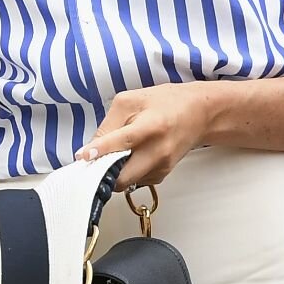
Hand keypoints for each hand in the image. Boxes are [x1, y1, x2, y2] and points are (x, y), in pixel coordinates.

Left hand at [74, 81, 227, 186]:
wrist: (200, 114)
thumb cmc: (166, 102)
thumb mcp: (131, 100)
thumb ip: (110, 123)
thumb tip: (91, 148)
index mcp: (152, 126)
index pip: (123, 141)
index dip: (100, 150)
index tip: (83, 157)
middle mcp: (159, 150)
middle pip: (123, 176)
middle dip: (103, 172)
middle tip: (92, 162)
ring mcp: (162, 166)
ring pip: (126, 183)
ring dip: (114, 173)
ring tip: (114, 154)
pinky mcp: (162, 175)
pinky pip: (135, 181)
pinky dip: (127, 172)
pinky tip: (131, 156)